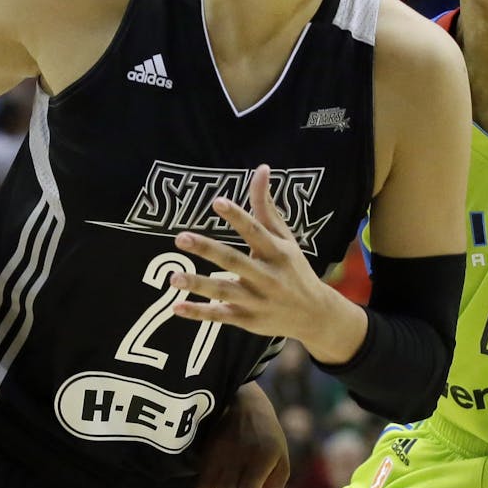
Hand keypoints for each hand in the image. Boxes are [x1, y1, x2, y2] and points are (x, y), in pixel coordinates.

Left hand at [171, 165, 364, 360]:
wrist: (314, 314)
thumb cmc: (294, 268)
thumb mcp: (285, 237)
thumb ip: (266, 206)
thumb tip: (261, 168)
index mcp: (278, 252)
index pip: (255, 231)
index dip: (237, 216)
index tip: (217, 201)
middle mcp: (268, 276)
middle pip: (235, 262)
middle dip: (208, 250)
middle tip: (181, 238)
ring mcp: (257, 300)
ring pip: (224, 292)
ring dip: (199, 285)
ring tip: (173, 277)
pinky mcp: (248, 319)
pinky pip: (220, 316)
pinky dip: (199, 313)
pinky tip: (176, 306)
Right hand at [185, 382, 288, 487]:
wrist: (244, 402)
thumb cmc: (267, 439)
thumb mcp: (281, 459)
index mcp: (264, 456)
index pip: (250, 484)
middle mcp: (241, 454)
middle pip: (228, 487)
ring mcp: (221, 451)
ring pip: (210, 483)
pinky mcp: (208, 452)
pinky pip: (201, 478)